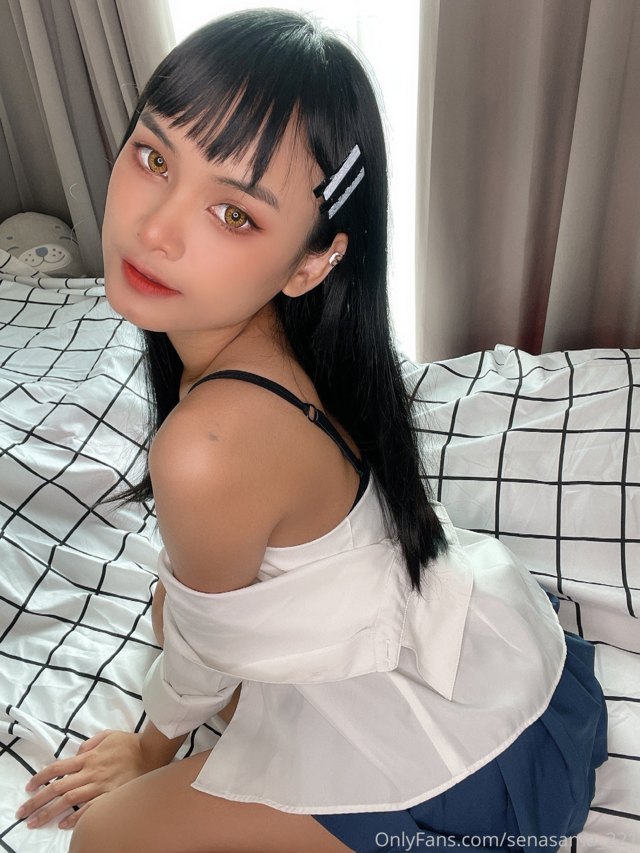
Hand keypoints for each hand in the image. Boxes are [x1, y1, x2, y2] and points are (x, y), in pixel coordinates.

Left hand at [15, 729, 161, 830]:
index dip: (41, 777)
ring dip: (50, 812)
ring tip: (35, 822)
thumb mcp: (109, 735)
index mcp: (88, 758)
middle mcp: (90, 772)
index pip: (58, 768)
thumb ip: (91, 743)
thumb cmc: (130, 743)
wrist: (152, 752)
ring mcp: (100, 786)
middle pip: (58, 788)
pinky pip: (91, 809)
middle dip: (38, 801)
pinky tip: (65, 825)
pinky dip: (77, 818)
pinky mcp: (111, 796)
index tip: (28, 787)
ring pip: (69, 801)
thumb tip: (77, 753)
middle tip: (22, 812)